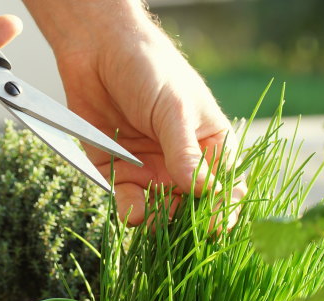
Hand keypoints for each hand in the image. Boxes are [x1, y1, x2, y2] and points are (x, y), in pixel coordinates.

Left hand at [24, 0, 245, 225]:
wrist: (97, 51)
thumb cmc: (149, 69)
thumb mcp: (173, 109)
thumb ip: (185, 152)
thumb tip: (203, 191)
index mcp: (209, 145)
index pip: (226, 185)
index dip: (224, 207)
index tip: (217, 222)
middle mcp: (182, 164)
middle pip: (193, 207)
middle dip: (189, 221)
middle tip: (182, 227)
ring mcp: (151, 171)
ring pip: (161, 212)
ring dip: (160, 221)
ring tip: (154, 218)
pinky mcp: (118, 174)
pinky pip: (128, 203)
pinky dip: (131, 212)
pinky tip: (132, 212)